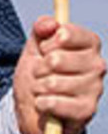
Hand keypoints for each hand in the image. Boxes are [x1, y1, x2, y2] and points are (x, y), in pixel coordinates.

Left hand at [13, 17, 105, 133]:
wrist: (35, 108)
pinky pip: (53, 103)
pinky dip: (41, 104)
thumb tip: (49, 23)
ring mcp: (95, 88)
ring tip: (44, 90)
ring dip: (38, 88)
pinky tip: (45, 104)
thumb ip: (41, 30)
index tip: (45, 50)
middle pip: (55, 60)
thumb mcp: (35, 48)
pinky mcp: (87, 110)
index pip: (64, 34)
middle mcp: (98, 65)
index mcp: (89, 44)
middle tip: (41, 75)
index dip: (46, 43)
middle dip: (38, 69)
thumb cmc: (38, 75)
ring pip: (52, 83)